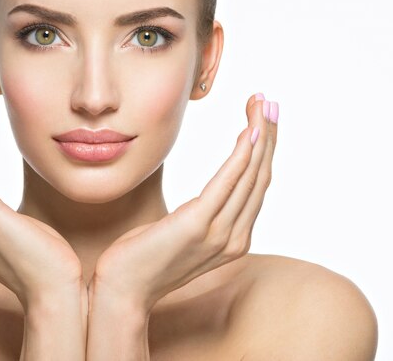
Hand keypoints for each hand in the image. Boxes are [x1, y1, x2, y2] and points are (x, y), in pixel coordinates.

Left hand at [89, 93, 277, 313]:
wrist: (122, 290)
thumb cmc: (145, 257)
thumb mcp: (180, 231)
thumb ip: (202, 214)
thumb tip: (208, 195)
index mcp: (233, 238)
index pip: (256, 186)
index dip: (264, 150)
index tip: (263, 118)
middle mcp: (235, 237)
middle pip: (260, 176)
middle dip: (268, 135)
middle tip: (270, 101)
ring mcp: (219, 234)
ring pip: (250, 175)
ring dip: (260, 135)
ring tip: (263, 105)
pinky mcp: (198, 226)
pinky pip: (227, 183)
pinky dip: (242, 154)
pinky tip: (249, 131)